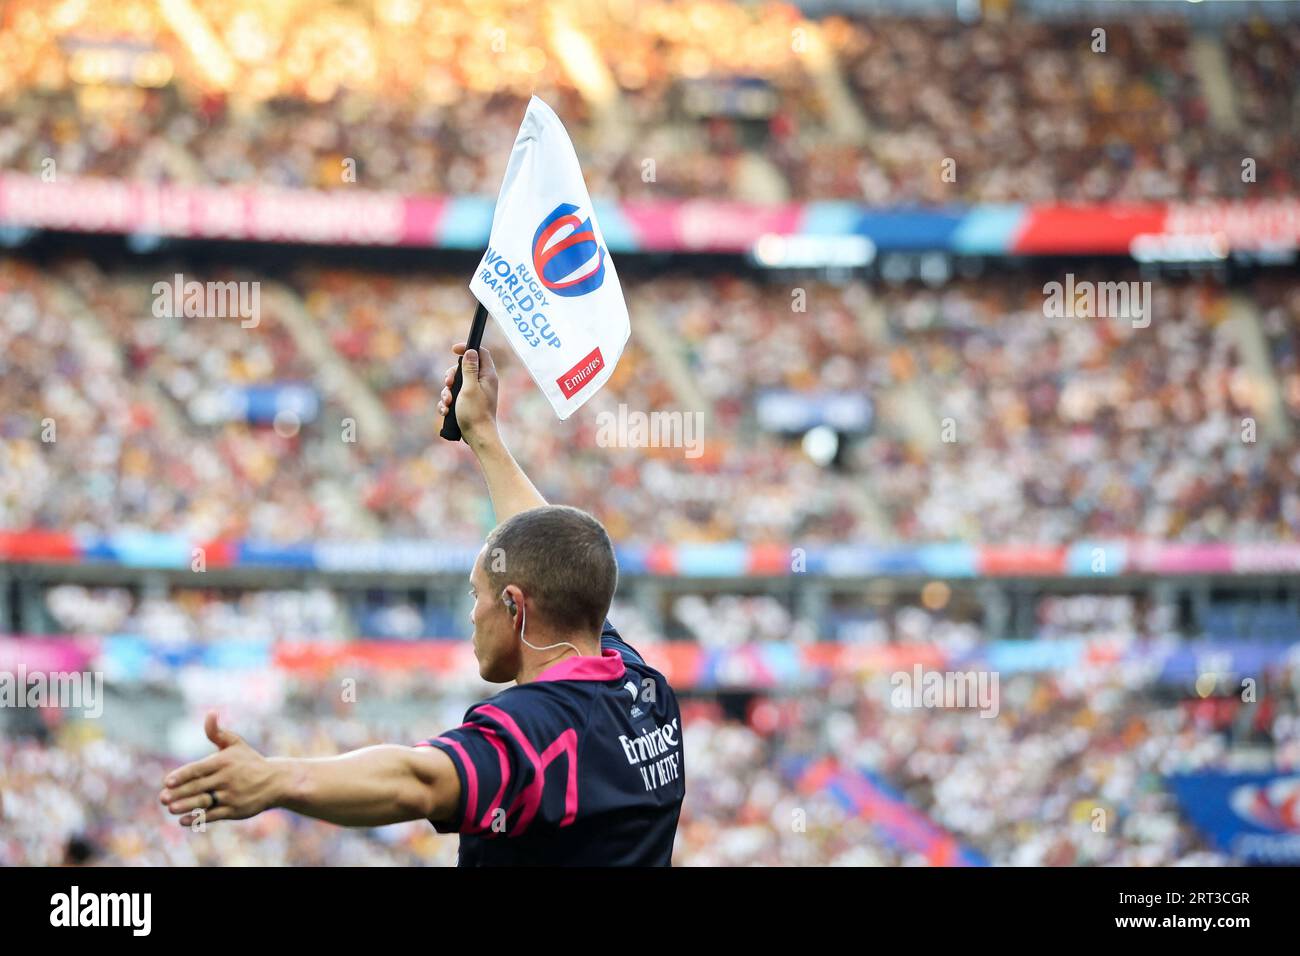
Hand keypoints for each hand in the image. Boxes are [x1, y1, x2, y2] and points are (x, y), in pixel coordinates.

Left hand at [159, 711, 282, 825]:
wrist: (275, 782)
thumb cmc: (249, 761)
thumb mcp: (236, 744)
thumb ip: (218, 732)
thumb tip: (210, 713)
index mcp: (225, 762)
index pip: (198, 769)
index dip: (182, 776)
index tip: (167, 782)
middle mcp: (228, 778)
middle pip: (198, 787)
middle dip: (179, 793)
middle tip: (162, 798)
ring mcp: (232, 795)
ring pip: (204, 802)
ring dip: (186, 806)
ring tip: (171, 809)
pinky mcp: (235, 811)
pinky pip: (213, 816)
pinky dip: (198, 819)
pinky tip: (183, 820)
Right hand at [439, 342, 498, 442]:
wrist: (477, 437)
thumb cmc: (475, 413)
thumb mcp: (469, 387)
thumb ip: (469, 368)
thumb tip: (471, 351)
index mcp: (487, 376)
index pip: (480, 352)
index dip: (467, 348)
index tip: (454, 350)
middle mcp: (482, 382)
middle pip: (463, 368)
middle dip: (451, 376)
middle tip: (448, 384)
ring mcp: (474, 393)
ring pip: (456, 384)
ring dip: (447, 392)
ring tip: (447, 403)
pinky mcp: (467, 403)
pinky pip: (454, 397)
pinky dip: (447, 402)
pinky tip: (445, 411)